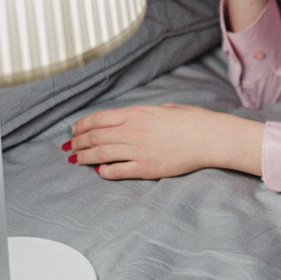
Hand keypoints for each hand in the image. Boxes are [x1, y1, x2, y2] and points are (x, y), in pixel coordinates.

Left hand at [65, 104, 263, 179]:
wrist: (211, 137)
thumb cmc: (193, 120)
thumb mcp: (165, 108)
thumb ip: (144, 114)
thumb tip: (131, 120)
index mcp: (137, 113)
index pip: (98, 119)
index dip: (81, 125)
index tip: (73, 129)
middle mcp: (133, 131)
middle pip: (94, 137)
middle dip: (78, 142)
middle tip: (70, 147)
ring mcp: (138, 150)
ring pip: (100, 154)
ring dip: (84, 157)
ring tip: (75, 160)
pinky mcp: (146, 168)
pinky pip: (117, 171)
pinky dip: (103, 171)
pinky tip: (99, 170)